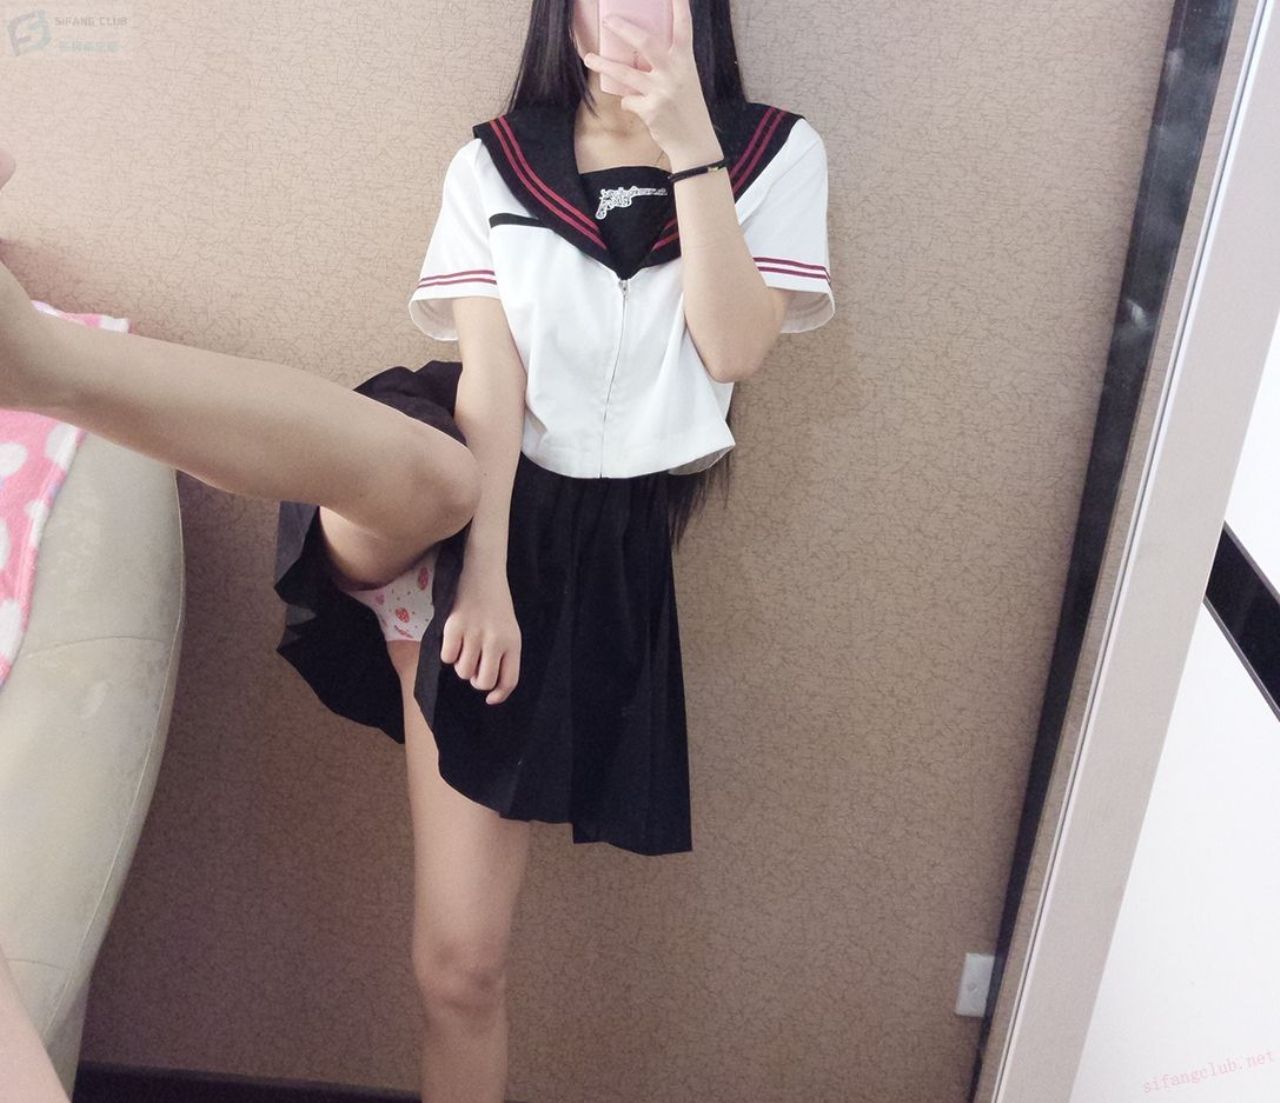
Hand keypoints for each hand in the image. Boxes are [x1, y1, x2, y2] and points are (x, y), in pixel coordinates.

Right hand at [439, 560, 520, 705]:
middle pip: (483, 682)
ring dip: (461, 664)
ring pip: (463, 671)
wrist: (482, 571)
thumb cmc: (495, 605)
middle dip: (476, 679)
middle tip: (474, 664)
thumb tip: (491, 693)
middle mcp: (496, 641)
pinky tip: (453, 639)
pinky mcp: (454, 626)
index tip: (490, 699)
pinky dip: (447, 653)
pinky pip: (447, 657)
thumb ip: (504, 658)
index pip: (508, 681)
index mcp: (513, 643)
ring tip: (464, 647)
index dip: (498, 695)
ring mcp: (474, 633)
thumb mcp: (509, 630)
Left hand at [582, 0, 723, 170]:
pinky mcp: (650, 109)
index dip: (678, 7)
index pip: (683, 28)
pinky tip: (636, 105)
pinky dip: (628, 101)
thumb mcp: (685, 80)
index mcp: (685, 61)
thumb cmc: (687, 108)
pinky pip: (628, 100)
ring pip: (625, 73)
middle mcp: (674, 72)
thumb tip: (638, 53)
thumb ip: (667, 65)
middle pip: (646, 43)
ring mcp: (661, 91)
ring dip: (604, 65)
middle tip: (607, 20)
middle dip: (624, 30)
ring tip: (589, 58)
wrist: (694, 142)